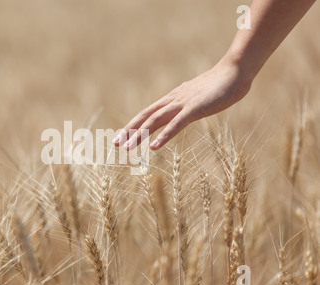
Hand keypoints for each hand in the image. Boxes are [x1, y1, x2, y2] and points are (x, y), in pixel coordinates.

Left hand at [113, 60, 251, 149]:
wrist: (235, 71)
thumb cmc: (219, 85)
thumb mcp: (197, 97)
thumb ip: (186, 105)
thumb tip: (180, 111)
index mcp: (172, 99)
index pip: (147, 113)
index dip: (133, 125)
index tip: (120, 136)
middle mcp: (173, 100)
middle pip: (146, 116)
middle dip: (129, 130)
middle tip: (115, 143)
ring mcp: (183, 103)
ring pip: (155, 120)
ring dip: (140, 134)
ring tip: (127, 148)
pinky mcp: (195, 108)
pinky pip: (176, 124)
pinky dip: (164, 135)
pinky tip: (154, 147)